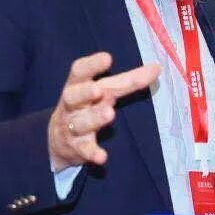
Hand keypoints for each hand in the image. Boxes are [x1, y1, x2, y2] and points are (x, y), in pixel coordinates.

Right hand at [48, 52, 159, 172]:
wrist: (57, 139)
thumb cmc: (86, 105)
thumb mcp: (101, 90)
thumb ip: (127, 80)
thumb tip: (156, 67)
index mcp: (77, 86)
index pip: (79, 72)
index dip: (91, 65)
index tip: (107, 58)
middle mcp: (71, 105)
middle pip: (73, 97)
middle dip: (85, 93)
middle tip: (98, 91)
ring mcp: (72, 127)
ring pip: (80, 123)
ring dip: (94, 118)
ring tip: (109, 113)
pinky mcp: (77, 148)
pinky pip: (84, 150)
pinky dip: (92, 153)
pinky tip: (102, 157)